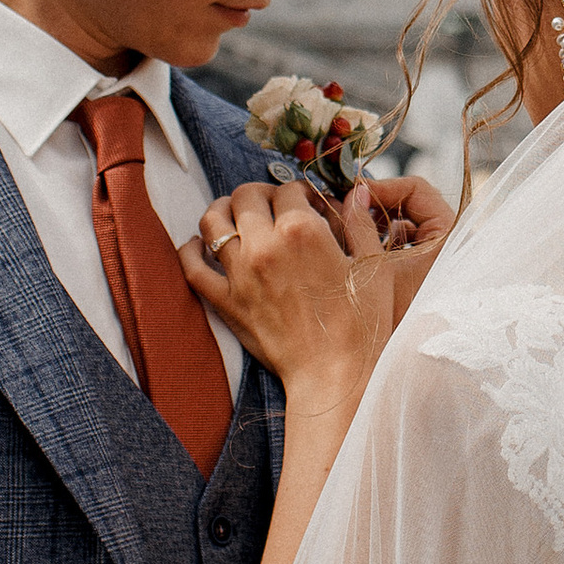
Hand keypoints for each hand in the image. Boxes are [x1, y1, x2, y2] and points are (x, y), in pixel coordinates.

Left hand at [183, 180, 397, 396]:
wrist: (335, 375)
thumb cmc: (361, 324)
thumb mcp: (373, 267)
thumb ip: (360, 224)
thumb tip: (354, 193)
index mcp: (303, 230)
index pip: (289, 189)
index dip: (299, 193)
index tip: (307, 205)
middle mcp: (265, 244)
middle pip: (246, 196)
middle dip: (260, 194)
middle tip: (272, 207)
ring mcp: (240, 273)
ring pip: (213, 221)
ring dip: (222, 210)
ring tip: (233, 215)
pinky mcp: (226, 302)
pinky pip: (193, 267)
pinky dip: (191, 250)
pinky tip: (200, 245)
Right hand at [353, 173, 453, 318]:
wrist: (400, 363)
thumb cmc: (394, 316)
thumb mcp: (373, 265)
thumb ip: (362, 224)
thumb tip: (354, 191)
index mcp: (449, 233)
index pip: (417, 189)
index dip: (381, 189)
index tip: (352, 198)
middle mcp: (449, 243)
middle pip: (408, 207)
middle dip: (373, 209)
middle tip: (343, 214)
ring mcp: (437, 258)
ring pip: (401, 227)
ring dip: (372, 228)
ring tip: (345, 236)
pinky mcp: (424, 273)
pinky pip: (400, 247)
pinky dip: (378, 247)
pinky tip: (355, 257)